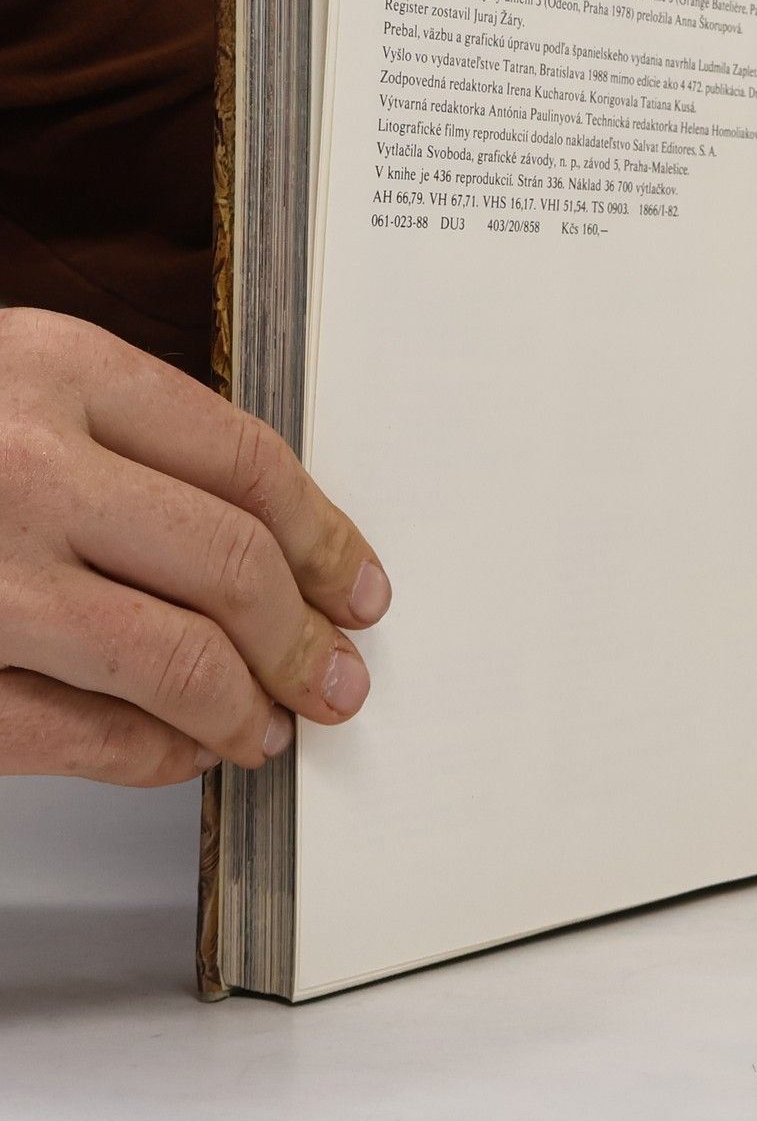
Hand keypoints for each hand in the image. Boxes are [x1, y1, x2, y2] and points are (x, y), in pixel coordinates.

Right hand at [0, 309, 388, 784]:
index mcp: (53, 366)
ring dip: (247, 705)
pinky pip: (80, 734)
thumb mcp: (11, 383)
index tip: (358, 586)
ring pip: (174, 657)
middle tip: (341, 675)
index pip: (249, 462)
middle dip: (306, 636)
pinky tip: (181, 752)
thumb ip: (121, 438)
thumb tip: (273, 542)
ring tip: (274, 726)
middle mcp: (20, 462)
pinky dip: (155, 754)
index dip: (327, 537)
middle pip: (231, 563)